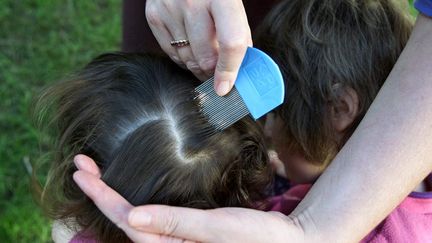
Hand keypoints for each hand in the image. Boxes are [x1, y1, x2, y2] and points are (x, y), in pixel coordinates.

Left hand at [72, 154, 313, 242]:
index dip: (101, 195)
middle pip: (123, 218)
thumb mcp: (215, 228)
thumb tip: (130, 217)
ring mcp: (174, 238)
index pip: (125, 220)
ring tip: (95, 172)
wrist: (283, 241)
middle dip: (100, 191)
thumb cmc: (254, 236)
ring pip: (133, 217)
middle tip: (81, 164)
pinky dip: (133, 198)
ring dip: (113, 193)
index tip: (81, 171)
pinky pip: (150, 216)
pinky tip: (129, 187)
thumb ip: (174, 224)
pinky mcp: (183, 230)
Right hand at [145, 0, 251, 95]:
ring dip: (198, 67)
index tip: (225, 88)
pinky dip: (183, 59)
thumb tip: (239, 71)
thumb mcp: (232, 5)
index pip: (230, 43)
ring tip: (205, 62)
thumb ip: (238, 35)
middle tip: (216, 76)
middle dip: (212, 73)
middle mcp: (193, 2)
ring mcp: (170, 8)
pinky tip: (190, 51)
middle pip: (205, 56)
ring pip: (187, 59)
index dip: (229, 70)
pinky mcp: (154, 15)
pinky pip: (171, 53)